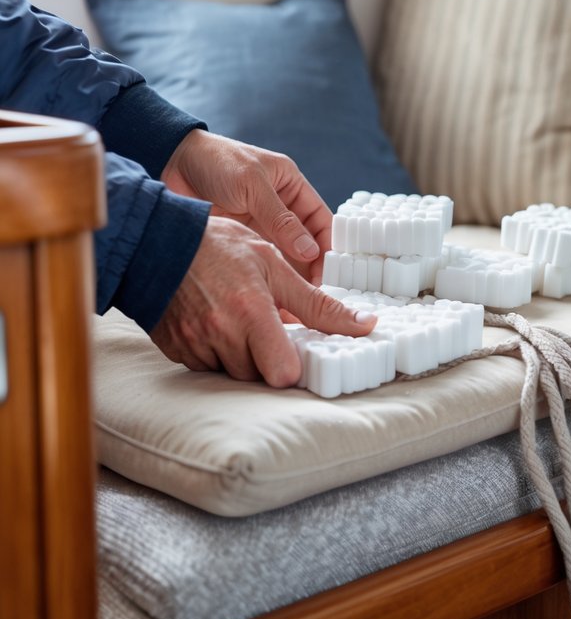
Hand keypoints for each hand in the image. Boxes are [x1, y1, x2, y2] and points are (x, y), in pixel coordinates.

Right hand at [150, 215, 375, 383]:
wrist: (156, 243)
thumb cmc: (219, 247)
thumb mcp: (275, 264)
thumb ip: (317, 303)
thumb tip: (365, 324)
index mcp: (252, 312)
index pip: (283, 373)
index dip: (292, 366)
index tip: (295, 349)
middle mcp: (222, 334)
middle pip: (259, 376)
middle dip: (266, 357)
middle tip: (261, 324)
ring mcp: (196, 346)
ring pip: (233, 374)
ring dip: (240, 355)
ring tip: (235, 317)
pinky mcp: (177, 351)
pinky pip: (206, 367)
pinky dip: (214, 352)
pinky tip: (212, 321)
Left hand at [162, 129, 329, 282]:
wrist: (171, 164)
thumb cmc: (215, 161)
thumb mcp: (252, 185)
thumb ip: (280, 219)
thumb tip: (309, 251)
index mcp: (290, 185)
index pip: (321, 220)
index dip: (329, 246)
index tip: (331, 272)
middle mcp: (279, 208)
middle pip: (306, 243)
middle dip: (313, 268)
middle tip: (316, 295)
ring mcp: (259, 227)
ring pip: (285, 257)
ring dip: (292, 277)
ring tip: (298, 301)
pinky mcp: (239, 241)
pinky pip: (261, 262)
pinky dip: (269, 278)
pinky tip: (273, 294)